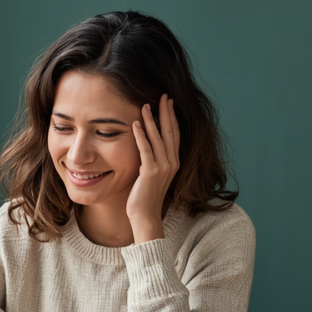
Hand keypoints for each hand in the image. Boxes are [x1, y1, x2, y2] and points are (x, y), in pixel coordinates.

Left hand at [126, 94, 179, 243]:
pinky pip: (146, 150)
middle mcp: (172, 163)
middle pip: (170, 132)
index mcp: (174, 162)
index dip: (172, 117)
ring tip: (146, 105)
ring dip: (152, 120)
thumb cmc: (146, 196)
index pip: (175, 134)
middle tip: (163, 96)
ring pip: (158, 138)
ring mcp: (163, 168)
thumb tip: (147, 144)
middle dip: (166, 112)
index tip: (168, 102)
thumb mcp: (153, 174)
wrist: (145, 216)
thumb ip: (153, 159)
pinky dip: (141, 136)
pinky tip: (136, 123)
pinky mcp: (150, 172)